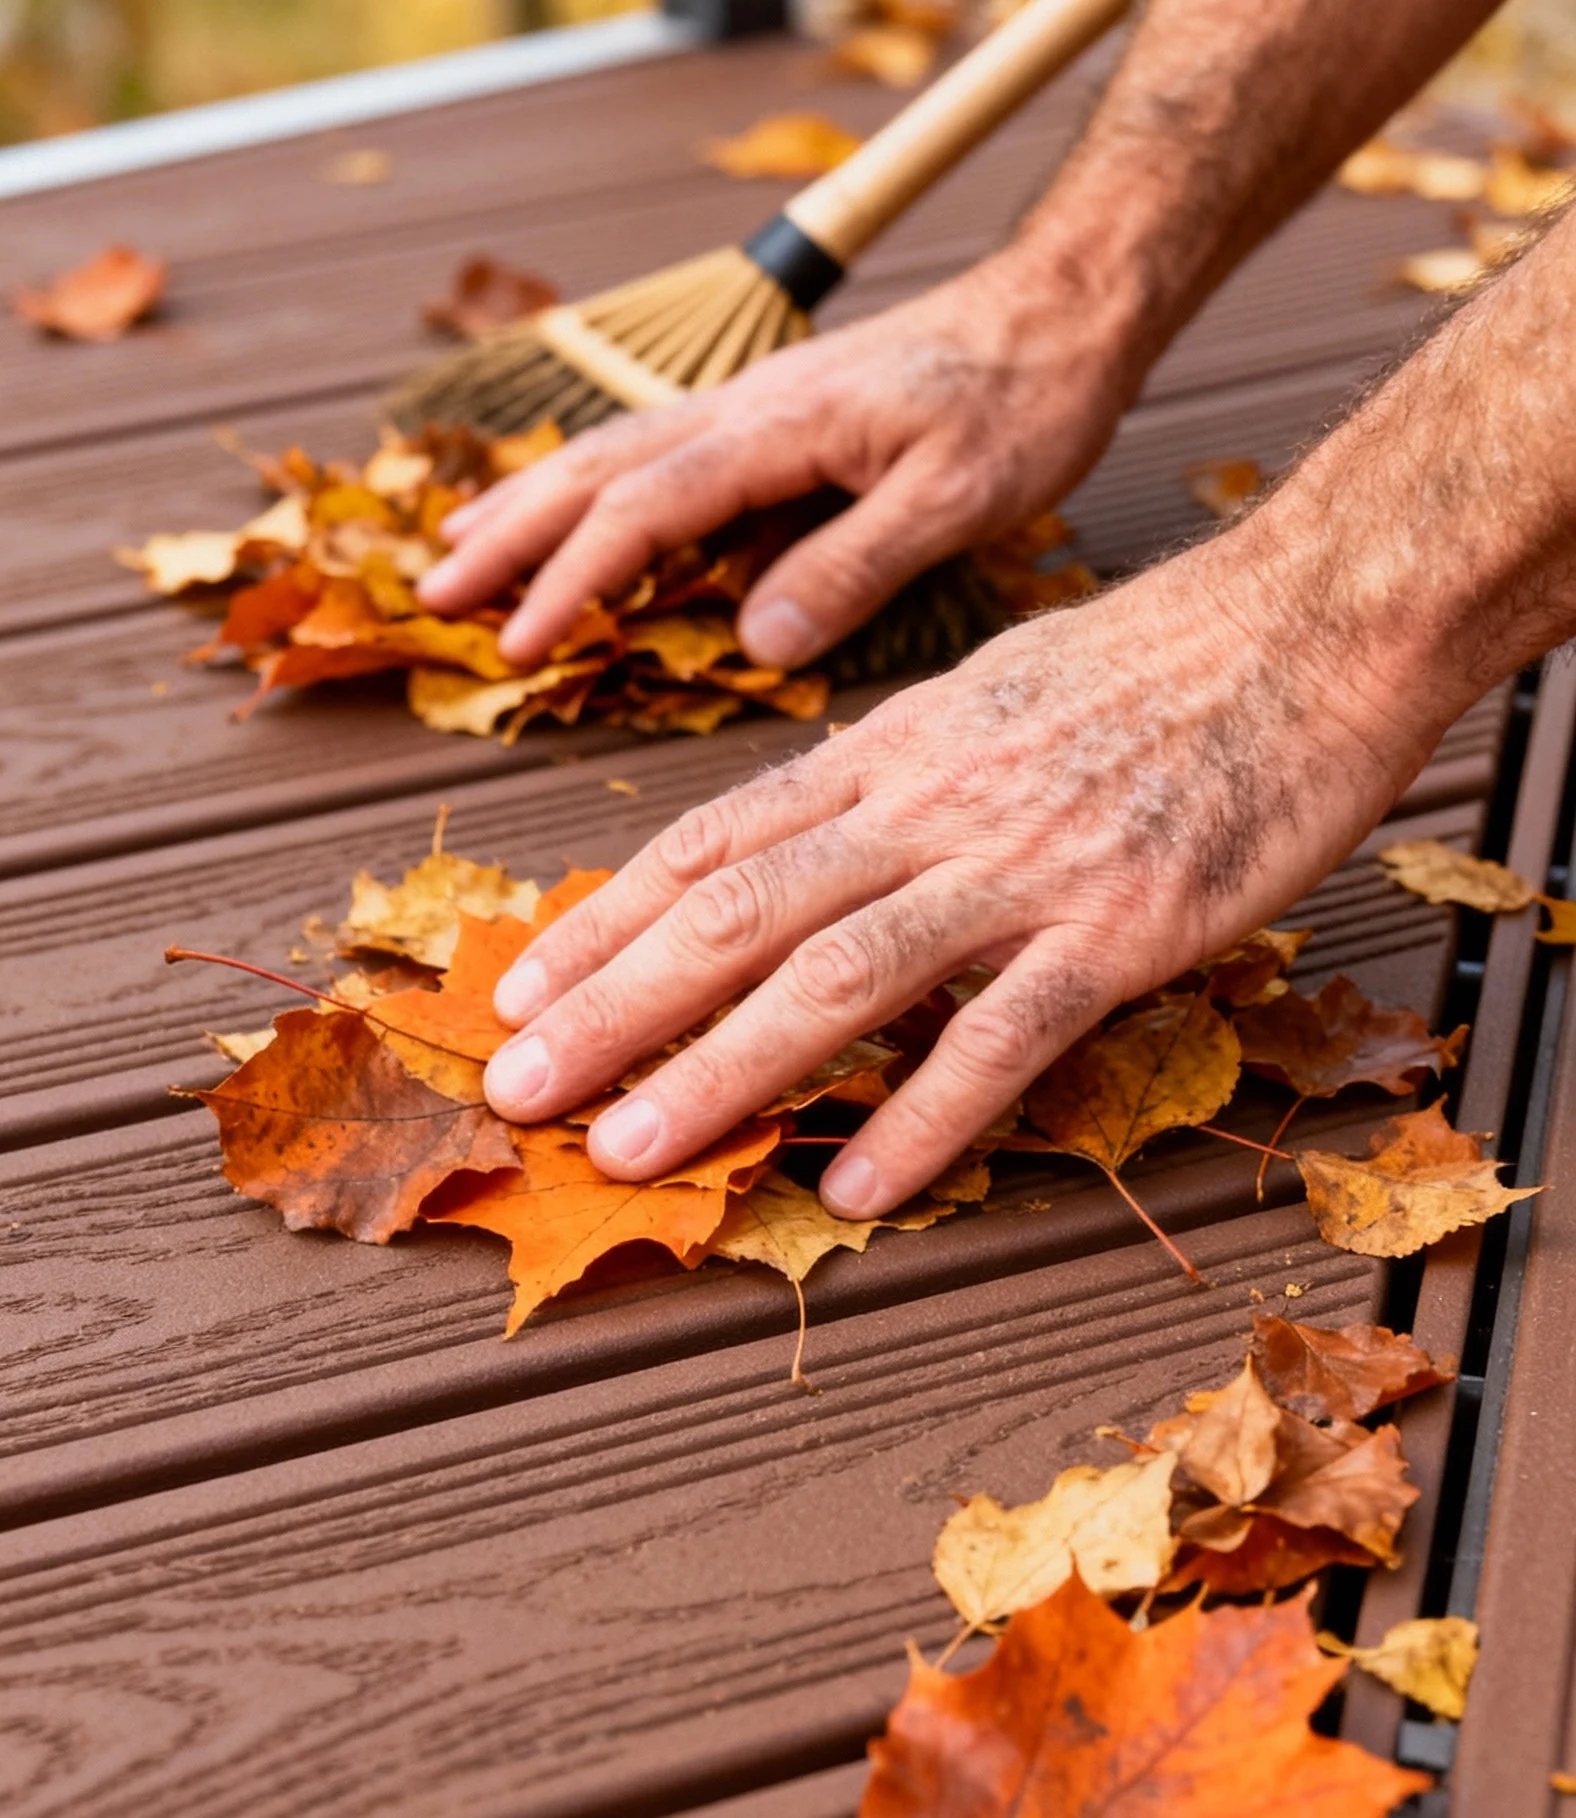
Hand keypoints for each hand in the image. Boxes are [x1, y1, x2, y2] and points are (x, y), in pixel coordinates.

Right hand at [417, 255, 1136, 670]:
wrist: (1065, 306)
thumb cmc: (1024, 396)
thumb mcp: (959, 498)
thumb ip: (854, 567)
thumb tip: (757, 644)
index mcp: (778, 427)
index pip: (646, 509)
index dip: (575, 582)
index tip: (520, 645)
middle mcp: (749, 408)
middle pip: (599, 468)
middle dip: (511, 533)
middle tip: (433, 592)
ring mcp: (758, 409)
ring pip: (618, 454)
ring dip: (535, 504)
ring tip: (463, 550)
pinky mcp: (779, 420)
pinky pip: (663, 458)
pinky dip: (599, 493)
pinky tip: (580, 524)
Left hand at [479, 527, 1433, 1217]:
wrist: (1319, 616)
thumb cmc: (1164, 665)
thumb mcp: (993, 700)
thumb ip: (898, 785)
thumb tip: (819, 849)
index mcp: (892, 752)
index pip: (711, 841)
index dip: (602, 922)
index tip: (519, 991)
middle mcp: (929, 805)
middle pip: (735, 912)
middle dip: (611, 1007)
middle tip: (513, 1089)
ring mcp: (1022, 867)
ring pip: (837, 973)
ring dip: (718, 1070)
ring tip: (627, 1149)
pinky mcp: (1123, 926)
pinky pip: (1004, 1032)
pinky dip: (923, 1112)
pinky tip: (854, 1187)